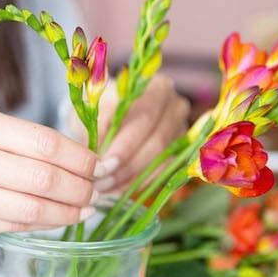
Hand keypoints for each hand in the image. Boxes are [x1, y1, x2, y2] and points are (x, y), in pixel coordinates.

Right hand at [0, 107, 97, 244]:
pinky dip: (44, 223)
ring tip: (85, 208)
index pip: (42, 141)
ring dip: (67, 211)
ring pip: (31, 207)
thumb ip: (20, 140)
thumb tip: (77, 159)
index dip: (78, 156)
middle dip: (79, 187)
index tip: (95, 164)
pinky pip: (14, 225)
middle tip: (95, 189)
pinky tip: (60, 218)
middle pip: (41, 178)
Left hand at [94, 74, 189, 191]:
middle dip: (125, 166)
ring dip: (129, 178)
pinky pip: (161, 173)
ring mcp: (181, 131)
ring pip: (159, 161)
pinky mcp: (179, 153)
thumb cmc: (103, 108)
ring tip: (104, 187)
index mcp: (157, 87)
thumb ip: (98, 128)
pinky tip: (116, 189)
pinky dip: (137, 183)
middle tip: (100, 181)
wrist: (112, 112)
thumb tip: (96, 157)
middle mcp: (175, 107)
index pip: (143, 119)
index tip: (100, 164)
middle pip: (155, 142)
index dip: (122, 145)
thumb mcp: (96, 111)